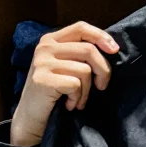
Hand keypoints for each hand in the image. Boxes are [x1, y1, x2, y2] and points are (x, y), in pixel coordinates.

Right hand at [10, 21, 118, 146]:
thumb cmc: (53, 94)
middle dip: (103, 70)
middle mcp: (45, 47)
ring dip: (87, 91)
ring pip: (84, 70)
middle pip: (88, 50)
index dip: (101, 37)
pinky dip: (78, 98)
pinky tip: (69, 105)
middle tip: (101, 87)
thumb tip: (111, 49)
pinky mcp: (43, 80)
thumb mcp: (64, 67)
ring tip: (78, 100)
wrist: (30, 118)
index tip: (115, 50)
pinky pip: (75, 85)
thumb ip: (79, 54)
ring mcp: (42, 62)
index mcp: (51, 40)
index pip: (81, 28)